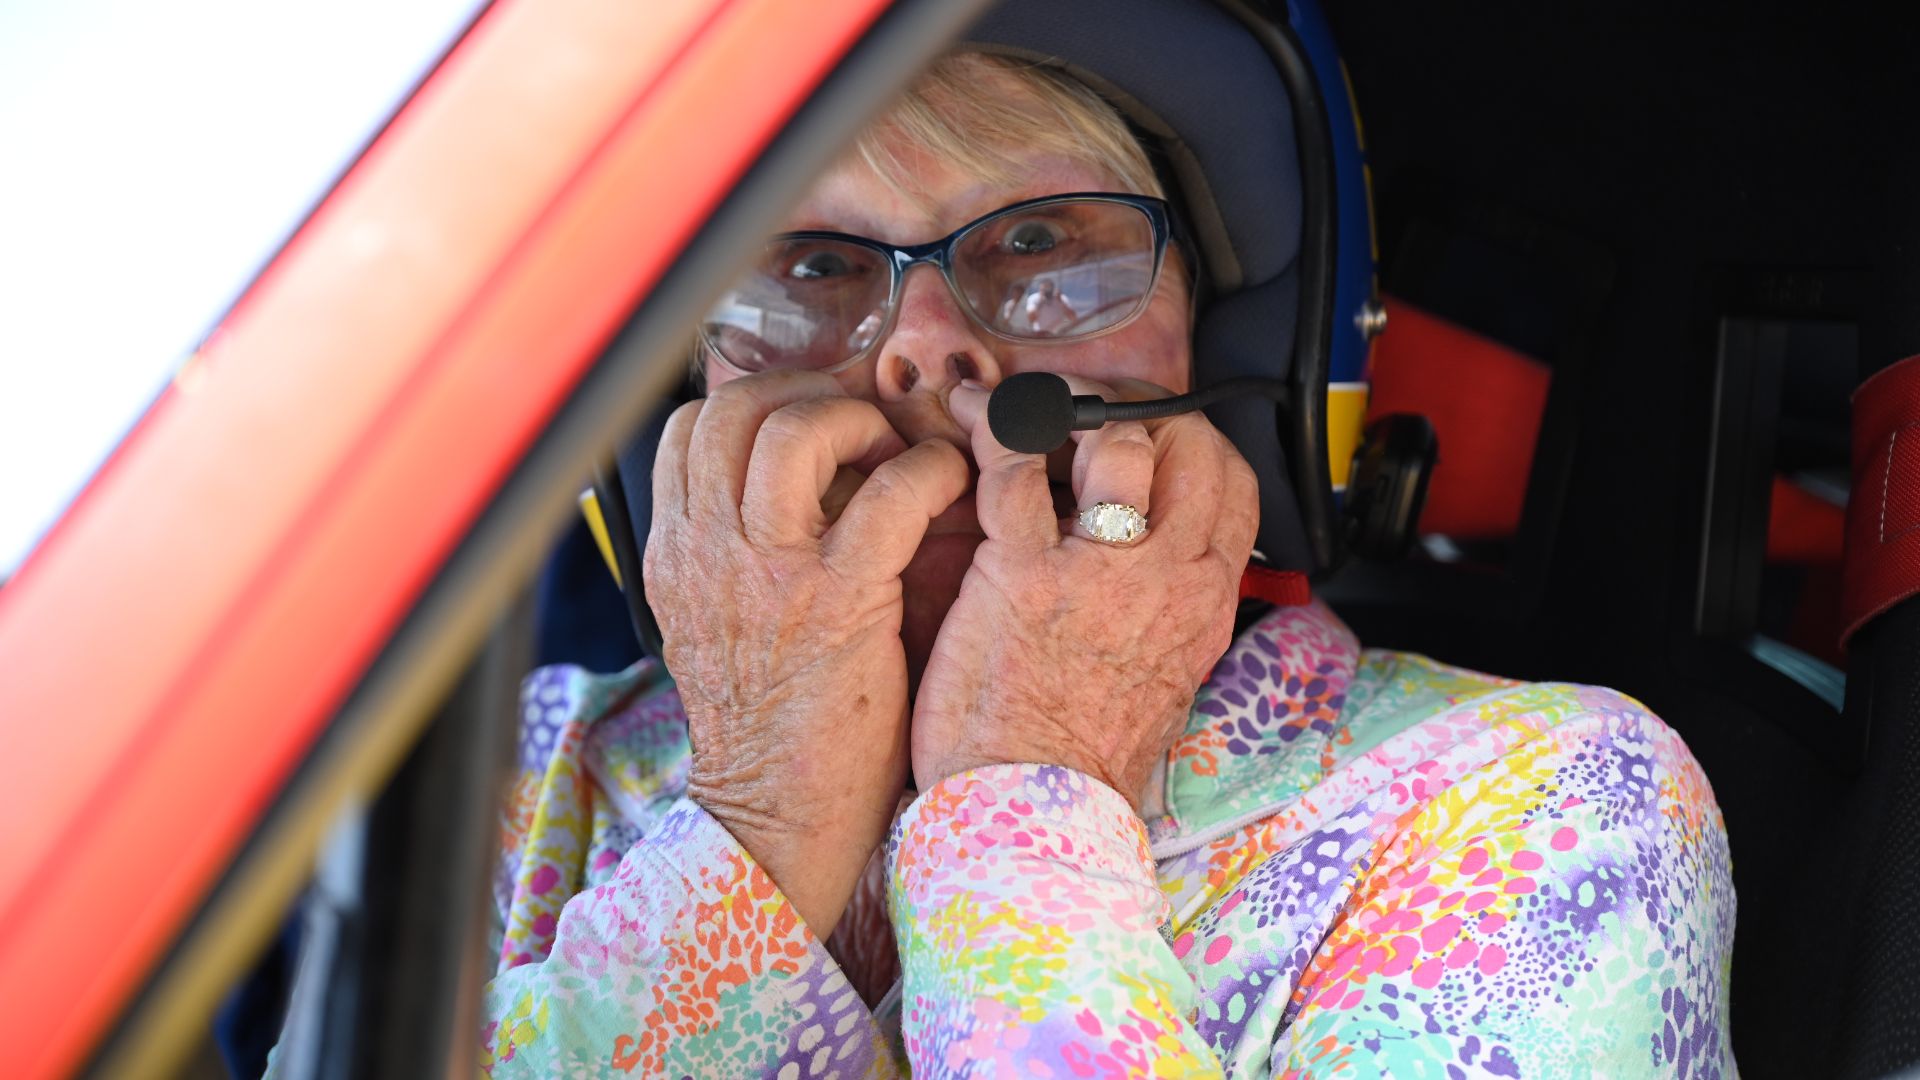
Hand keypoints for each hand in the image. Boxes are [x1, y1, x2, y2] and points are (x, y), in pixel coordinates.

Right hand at [644, 371, 967, 936]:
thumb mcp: (715, 628)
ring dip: (862, 423)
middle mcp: (708, 552)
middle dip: (808, 395)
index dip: (757, 403)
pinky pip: (888, 494)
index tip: (807, 422)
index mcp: (676, 556)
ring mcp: (769, 573)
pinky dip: (929, 471)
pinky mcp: (838, 602)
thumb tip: (779, 493)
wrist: (774, 821)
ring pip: (798, 431)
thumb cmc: (767, 729)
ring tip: (897, 454)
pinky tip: (946, 487)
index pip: (688, 428)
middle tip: (860, 425)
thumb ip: (731, 557)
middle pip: (736, 409)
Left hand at [911, 377, 1257, 809]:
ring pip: (1111, 439)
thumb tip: (1155, 568)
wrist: (1032, 821)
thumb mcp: (1161, 683)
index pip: (1230, 481)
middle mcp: (1167, 578)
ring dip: (1059, 412)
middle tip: (1073, 413)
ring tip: (1013, 413)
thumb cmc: (1078, 761)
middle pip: (1183, 442)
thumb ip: (1165, 614)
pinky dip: (985, 427)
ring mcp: (1098, 572)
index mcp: (1203, 603)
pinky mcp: (1021, 575)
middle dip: (1128, 408)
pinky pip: (1012, 466)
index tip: (1141, 434)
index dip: (1186, 438)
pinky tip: (963, 420)